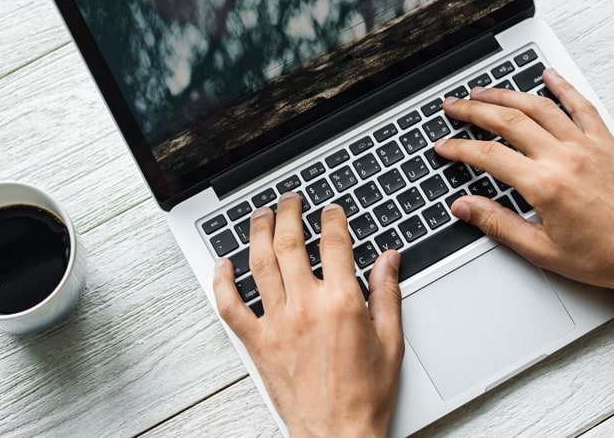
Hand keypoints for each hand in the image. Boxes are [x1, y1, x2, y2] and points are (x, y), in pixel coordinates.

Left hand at [213, 193, 403, 437]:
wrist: (337, 434)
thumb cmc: (364, 394)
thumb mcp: (391, 340)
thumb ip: (388, 293)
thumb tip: (389, 259)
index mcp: (341, 302)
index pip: (334, 243)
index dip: (332, 218)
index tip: (331, 210)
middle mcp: (305, 306)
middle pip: (290, 242)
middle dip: (289, 212)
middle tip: (290, 199)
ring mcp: (277, 323)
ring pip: (260, 264)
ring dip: (257, 232)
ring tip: (259, 214)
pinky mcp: (257, 342)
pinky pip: (231, 306)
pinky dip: (222, 281)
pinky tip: (224, 264)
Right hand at [436, 69, 613, 290]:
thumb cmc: (601, 256)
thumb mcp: (540, 249)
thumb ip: (497, 224)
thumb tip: (464, 207)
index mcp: (545, 185)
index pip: (488, 156)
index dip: (460, 148)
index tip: (444, 146)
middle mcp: (564, 157)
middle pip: (508, 120)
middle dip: (474, 110)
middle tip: (453, 106)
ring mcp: (586, 145)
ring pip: (539, 107)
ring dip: (506, 94)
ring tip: (483, 91)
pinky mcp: (605, 143)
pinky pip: (581, 106)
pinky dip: (563, 86)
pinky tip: (548, 75)